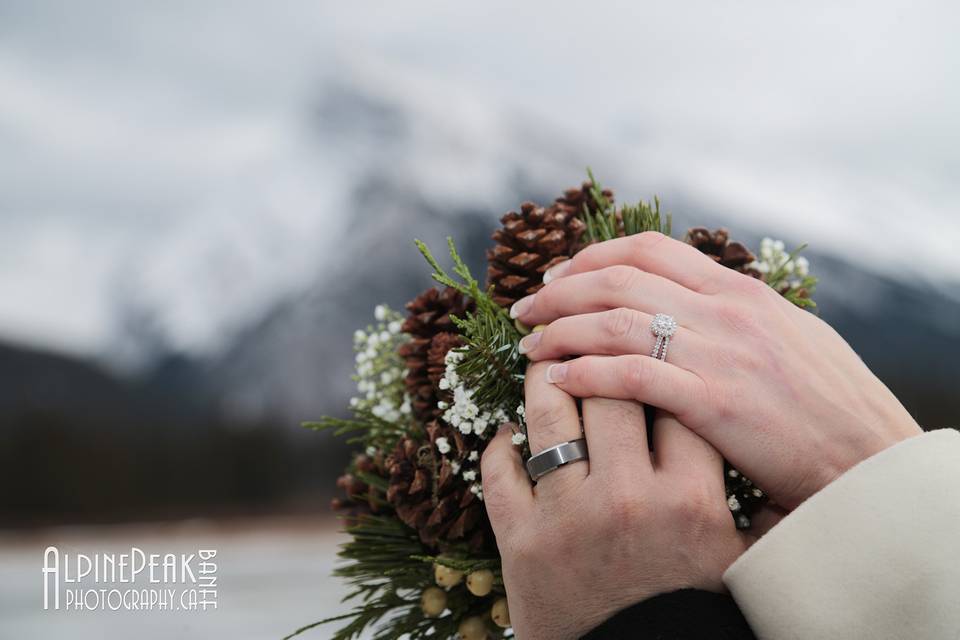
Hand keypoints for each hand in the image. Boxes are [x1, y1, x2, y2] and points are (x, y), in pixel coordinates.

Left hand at [481, 360, 750, 639]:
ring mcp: (569, 517)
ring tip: (540, 362)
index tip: (645, 352)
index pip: (674, 399)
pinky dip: (500, 448)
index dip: (659, 366)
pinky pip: (500, 473)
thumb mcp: (740, 562)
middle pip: (610, 391)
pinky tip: (507, 434)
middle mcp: (629, 498)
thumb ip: (757, 508)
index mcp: (690, 499)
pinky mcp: (521, 542)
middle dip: (598, 356)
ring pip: (549, 417)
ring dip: (542, 382)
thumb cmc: (692, 615)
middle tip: (584, 338)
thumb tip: (778, 462)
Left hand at [511, 232, 921, 508]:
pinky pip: (633, 375)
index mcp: (739, 291)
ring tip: (528, 346)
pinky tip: (558, 380)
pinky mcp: (715, 403)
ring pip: (615, 322)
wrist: (868, 458)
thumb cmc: (829, 403)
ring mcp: (720, 354)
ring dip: (560, 331)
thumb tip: (690, 301)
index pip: (647, 250)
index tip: (556, 278)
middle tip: (524, 310)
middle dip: (558, 291)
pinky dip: (587, 372)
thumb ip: (734, 314)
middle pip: (618, 279)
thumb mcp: (786, 335)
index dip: (590, 257)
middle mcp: (725, 312)